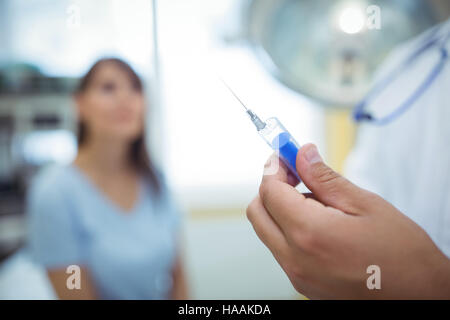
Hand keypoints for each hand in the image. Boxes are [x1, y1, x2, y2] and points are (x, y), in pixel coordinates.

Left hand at [247, 144, 449, 298]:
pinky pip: (281, 249)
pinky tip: (320, 224)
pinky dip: (289, 230)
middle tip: (295, 174)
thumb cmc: (403, 254)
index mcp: (309, 234)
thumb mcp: (366, 205)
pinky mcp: (302, 285)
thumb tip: (301, 154)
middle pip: (258, 213)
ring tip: (318, 202)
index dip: (274, 168)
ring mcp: (296, 276)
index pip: (270, 191)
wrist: (420, 298)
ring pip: (267, 231)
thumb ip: (325, 178)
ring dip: (280, 209)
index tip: (285, 156)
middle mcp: (295, 259)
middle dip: (270, 188)